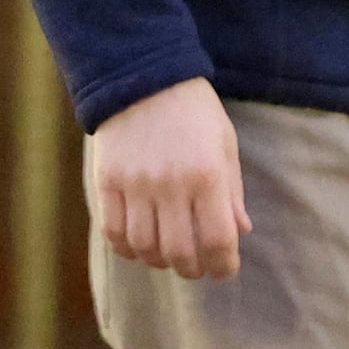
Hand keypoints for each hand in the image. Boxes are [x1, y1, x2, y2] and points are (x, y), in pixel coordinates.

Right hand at [92, 77, 252, 279]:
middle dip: (192, 269)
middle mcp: (171, 184)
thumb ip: (233, 191)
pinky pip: (113, 232)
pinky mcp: (107, 181)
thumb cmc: (194, 111)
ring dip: (159, 261)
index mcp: (207, 174)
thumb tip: (241, 232)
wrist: (144, 77)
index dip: (223, 265)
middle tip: (197, 268)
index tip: (226, 271)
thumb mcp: (225, 143)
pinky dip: (128, 248)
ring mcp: (135, 184)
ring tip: (169, 257)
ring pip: (144, 247)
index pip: (217, 239)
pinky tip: (139, 245)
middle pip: (179, 251)